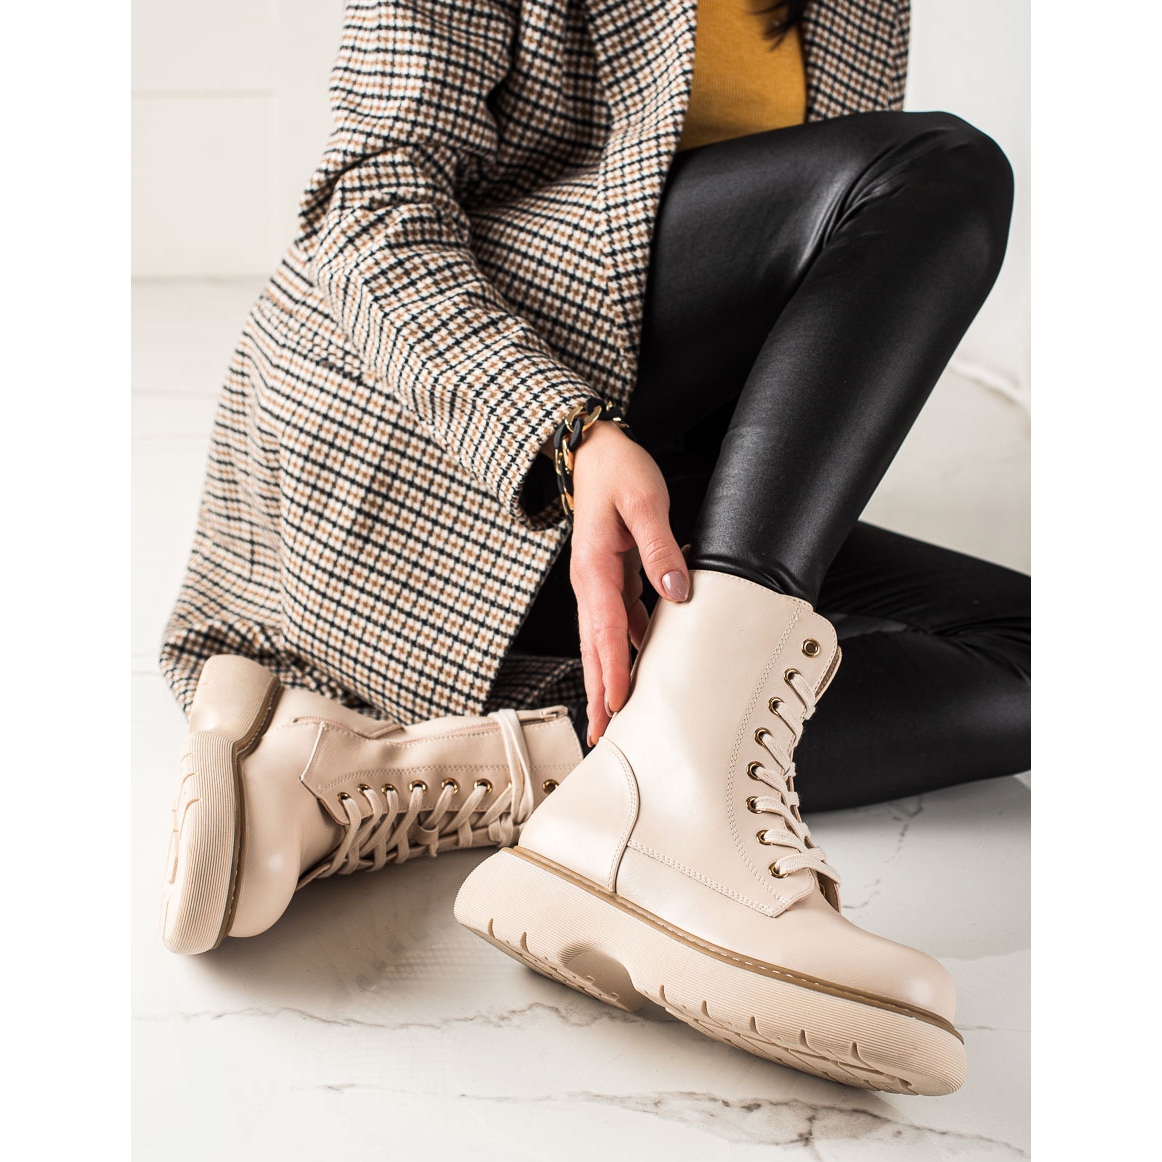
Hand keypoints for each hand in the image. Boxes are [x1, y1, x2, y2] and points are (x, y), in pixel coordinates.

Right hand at [568, 420, 689, 744]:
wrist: (594, 452)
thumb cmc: (618, 472)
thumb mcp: (644, 501)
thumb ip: (660, 548)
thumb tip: (678, 591)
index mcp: (593, 569)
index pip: (605, 630)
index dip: (612, 669)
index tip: (617, 703)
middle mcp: (589, 584)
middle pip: (594, 649)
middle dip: (598, 694)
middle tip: (602, 735)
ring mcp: (597, 585)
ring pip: (603, 643)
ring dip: (609, 680)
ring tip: (617, 718)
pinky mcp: (610, 581)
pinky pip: (617, 625)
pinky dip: (625, 653)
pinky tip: (640, 671)